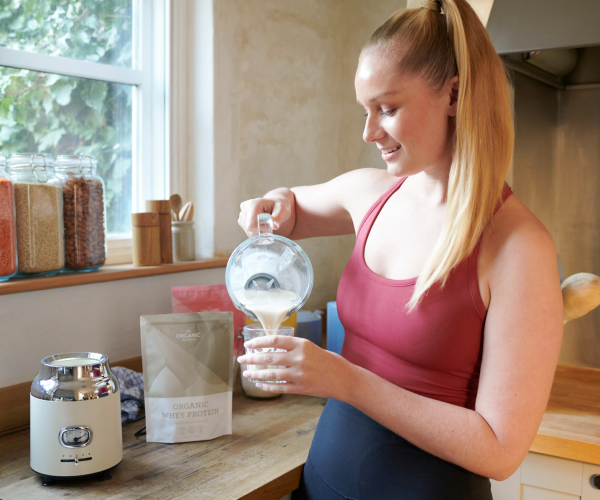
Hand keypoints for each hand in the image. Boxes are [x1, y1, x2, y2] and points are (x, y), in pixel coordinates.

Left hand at [236, 335, 353, 398]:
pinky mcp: (300, 389)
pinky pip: (279, 387)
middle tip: (241, 358)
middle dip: (252, 358)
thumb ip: (294, 348)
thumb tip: (273, 349)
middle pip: (269, 358)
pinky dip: (268, 386)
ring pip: (271, 374)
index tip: (248, 344)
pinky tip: (260, 385)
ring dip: (256, 374)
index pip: (275, 340)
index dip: (259, 342)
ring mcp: (299, 375)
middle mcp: (299, 358)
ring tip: (247, 374)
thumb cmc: (329, 361)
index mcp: (302, 344)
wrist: (344, 379)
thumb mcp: (312, 348)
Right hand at [238, 196, 291, 236]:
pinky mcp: (241, 219)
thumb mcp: (282, 210)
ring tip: (266, 224)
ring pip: (248, 231)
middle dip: (260, 231)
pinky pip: (247, 231)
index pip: (251, 225)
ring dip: (258, 232)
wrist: (274, 204)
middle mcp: (245, 208)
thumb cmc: (279, 206)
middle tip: (270, 226)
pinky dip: (255, 232)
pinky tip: (261, 225)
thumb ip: (278, 218)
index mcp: (253, 204)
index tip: (270, 227)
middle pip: (249, 229)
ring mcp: (242, 213)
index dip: (261, 229)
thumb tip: (275, 226)